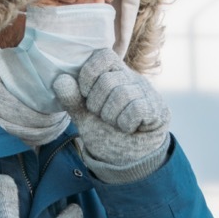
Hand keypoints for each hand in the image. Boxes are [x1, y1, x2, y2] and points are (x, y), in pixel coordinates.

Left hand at [52, 49, 170, 167]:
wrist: (127, 161)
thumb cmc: (106, 134)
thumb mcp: (84, 117)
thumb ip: (72, 99)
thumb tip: (60, 80)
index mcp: (113, 75)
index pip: (103, 56)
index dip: (88, 75)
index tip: (86, 96)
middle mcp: (132, 79)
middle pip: (107, 80)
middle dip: (97, 105)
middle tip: (103, 116)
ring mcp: (147, 93)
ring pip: (122, 94)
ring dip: (111, 116)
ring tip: (115, 124)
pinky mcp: (158, 109)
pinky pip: (136, 109)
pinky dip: (125, 124)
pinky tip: (128, 128)